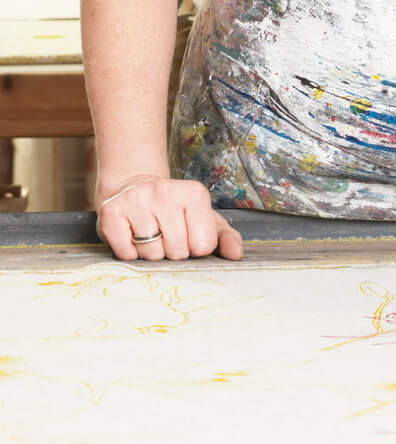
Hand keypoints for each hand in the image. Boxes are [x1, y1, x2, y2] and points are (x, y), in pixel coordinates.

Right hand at [96, 174, 243, 261]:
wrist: (136, 187)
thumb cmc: (176, 209)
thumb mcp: (205, 218)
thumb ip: (225, 237)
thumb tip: (236, 256)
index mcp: (194, 193)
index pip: (203, 245)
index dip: (196, 249)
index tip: (189, 237)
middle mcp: (165, 192)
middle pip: (177, 251)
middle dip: (174, 252)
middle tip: (167, 235)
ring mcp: (136, 201)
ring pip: (152, 254)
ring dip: (151, 253)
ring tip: (150, 234)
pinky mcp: (111, 213)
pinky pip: (127, 253)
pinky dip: (130, 253)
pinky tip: (133, 236)